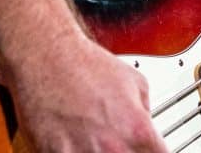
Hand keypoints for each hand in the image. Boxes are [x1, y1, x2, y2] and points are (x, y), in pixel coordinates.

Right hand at [3, 30, 169, 152]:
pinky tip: (74, 140)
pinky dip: (74, 152)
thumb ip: (145, 112)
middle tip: (118, 140)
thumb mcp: (136, 81)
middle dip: (127, 152)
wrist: (48, 58)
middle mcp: (114, 148)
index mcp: (138, 130)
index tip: (145, 147)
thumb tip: (148, 126)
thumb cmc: (87, 65)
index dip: (152, 152)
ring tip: (93, 138)